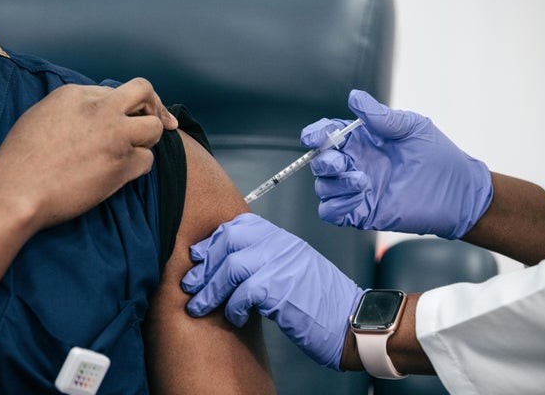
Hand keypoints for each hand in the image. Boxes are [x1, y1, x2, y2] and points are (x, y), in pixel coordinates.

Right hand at [0, 78, 177, 229]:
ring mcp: (116, 136)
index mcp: (78, 94)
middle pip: (145, 91)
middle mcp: (101, 110)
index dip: (123, 107)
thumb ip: (76, 108)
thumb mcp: (44, 115)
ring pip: (155, 127)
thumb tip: (100, 110)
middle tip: (163, 122)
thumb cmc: (24, 159)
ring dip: (148, 140)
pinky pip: (148, 161)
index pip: (116, 92)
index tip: (126, 118)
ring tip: (131, 152)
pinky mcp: (123, 164)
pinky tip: (121, 174)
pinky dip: (138, 168)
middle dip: (156, 106)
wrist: (19, 191)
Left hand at [182, 213, 364, 369]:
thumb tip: (229, 268)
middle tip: (191, 284)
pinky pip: (243, 293)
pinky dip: (232, 307)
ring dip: (209, 290)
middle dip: (205, 263)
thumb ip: (267, 261)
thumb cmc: (323, 303)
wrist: (353, 321)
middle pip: (229, 239)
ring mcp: (283, 264)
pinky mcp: (282, 289)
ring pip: (231, 266)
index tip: (199, 258)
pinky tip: (234, 317)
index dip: (213, 241)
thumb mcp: (295, 270)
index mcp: (284, 239)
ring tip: (199, 307)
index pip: (240, 224)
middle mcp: (282, 245)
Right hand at [300, 90, 492, 238]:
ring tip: (361, 181)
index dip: (316, 134)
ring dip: (334, 184)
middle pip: (320, 163)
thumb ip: (381, 117)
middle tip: (342, 162)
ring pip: (323, 187)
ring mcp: (358, 190)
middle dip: (323, 161)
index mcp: (362, 141)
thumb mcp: (412, 128)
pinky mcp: (362, 212)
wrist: (458, 193)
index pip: (328, 135)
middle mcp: (356, 164)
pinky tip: (357, 197)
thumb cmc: (439, 157)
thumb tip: (355, 97)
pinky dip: (335, 206)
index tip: (313, 137)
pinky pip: (331, 212)